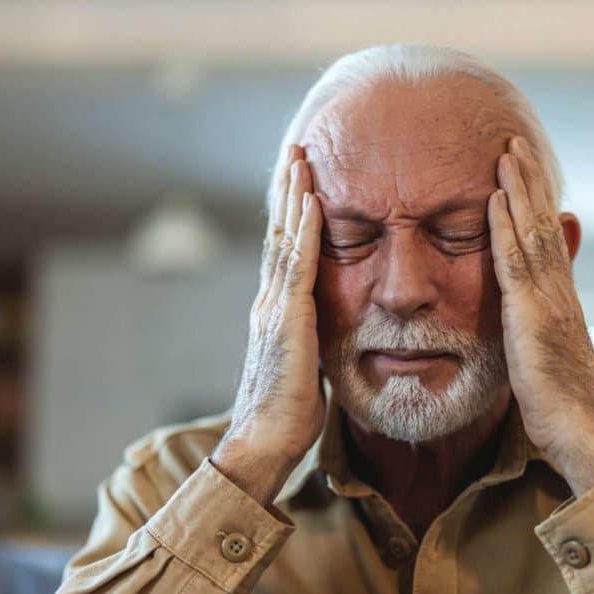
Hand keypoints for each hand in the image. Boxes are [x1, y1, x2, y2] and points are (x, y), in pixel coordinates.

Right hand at [212, 145, 325, 504]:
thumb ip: (313, 341)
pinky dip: (304, 230)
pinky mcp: (286, 321)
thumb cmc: (286, 417)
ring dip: (293, 195)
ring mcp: (273, 309)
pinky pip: (298, 265)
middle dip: (288, 189)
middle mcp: (268, 302)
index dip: (290, 213)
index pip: (283, 251)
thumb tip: (330, 332)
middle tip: (296, 149)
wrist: (263, 444)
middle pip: (278, 233)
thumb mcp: (306, 367)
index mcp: (274, 312)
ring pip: (283, 239)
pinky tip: (312, 201)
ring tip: (301, 157)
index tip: (301, 180)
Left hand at [488, 136, 593, 495]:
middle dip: (529, 180)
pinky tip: (495, 197)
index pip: (544, 239)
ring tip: (506, 150)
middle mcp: (559, 291)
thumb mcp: (544, 359)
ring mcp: (549, 300)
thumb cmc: (560, 408)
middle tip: (514, 141)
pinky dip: (506, 226)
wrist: (581, 434)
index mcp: (559, 300)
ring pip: (532, 231)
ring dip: (519, 187)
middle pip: (542, 224)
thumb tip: (524, 317)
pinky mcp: (532, 316)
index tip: (521, 169)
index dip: (534, 202)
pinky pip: (516, 261)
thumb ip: (534, 331)